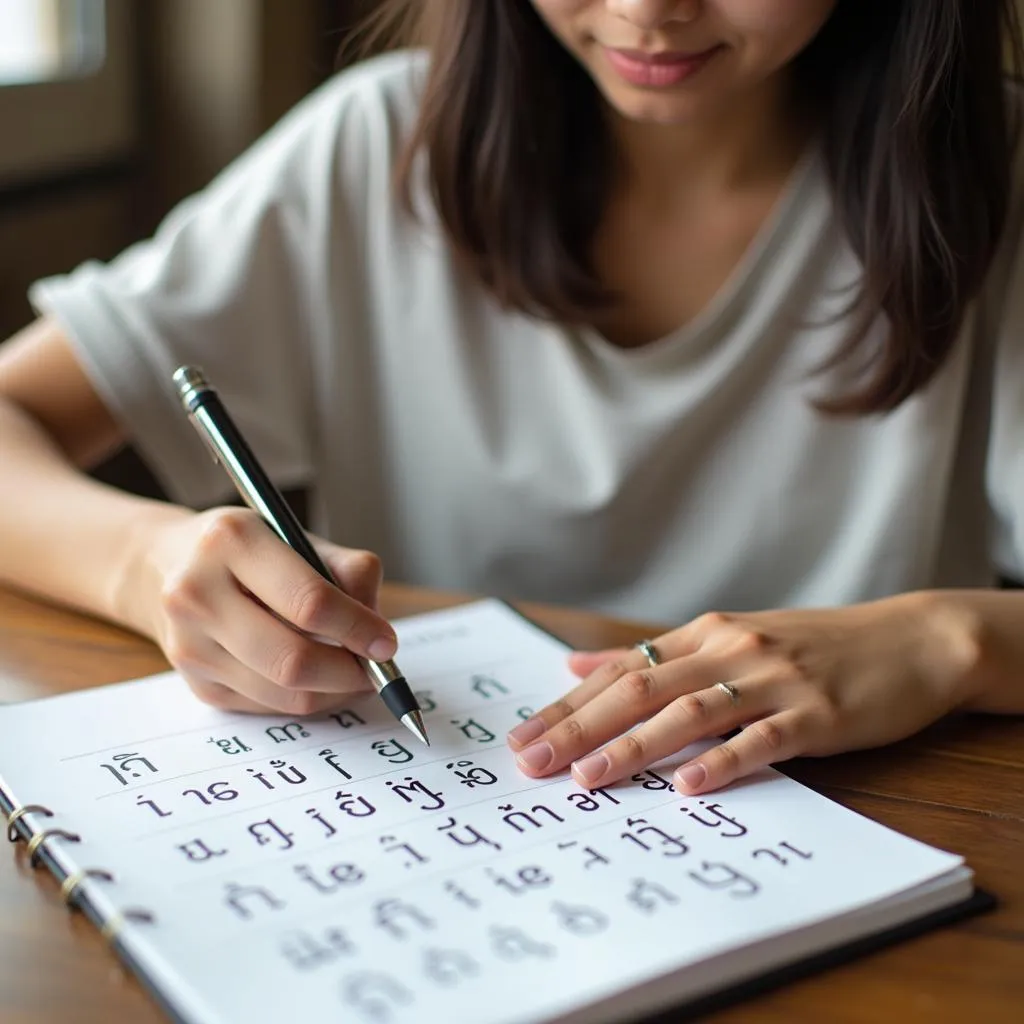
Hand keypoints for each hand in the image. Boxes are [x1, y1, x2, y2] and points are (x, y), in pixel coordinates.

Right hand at [123, 506, 395, 714]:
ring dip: (333, 692)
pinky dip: (305, 698)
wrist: (164, 565)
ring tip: (354, 673)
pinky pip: (268, 707)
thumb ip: (348, 570)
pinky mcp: (196, 684)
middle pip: (292, 660)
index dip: (357, 628)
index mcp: (231, 540)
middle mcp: (198, 593)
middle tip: (376, 669)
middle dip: (348, 673)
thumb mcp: (298, 536)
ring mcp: (190, 645)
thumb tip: (377, 631)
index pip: (308, 601)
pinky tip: (317, 677)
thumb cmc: (249, 550)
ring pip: (283, 694)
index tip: (386, 642)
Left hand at [507, 593, 979, 794]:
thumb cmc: (811, 646)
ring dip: (634, 746)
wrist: (906, 639)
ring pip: (690, 713)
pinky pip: (763, 739)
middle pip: (640, 689)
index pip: (622, 672)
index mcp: (704, 635)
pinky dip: (724, 761)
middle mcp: (730, 650)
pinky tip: (689, 785)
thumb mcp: (728, 638)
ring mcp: (773, 680)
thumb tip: (575, 665)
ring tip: (588, 776)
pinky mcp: (816, 713)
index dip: (568, 705)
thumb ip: (654, 656)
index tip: (523, 736)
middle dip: (579, 727)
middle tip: (532, 761)